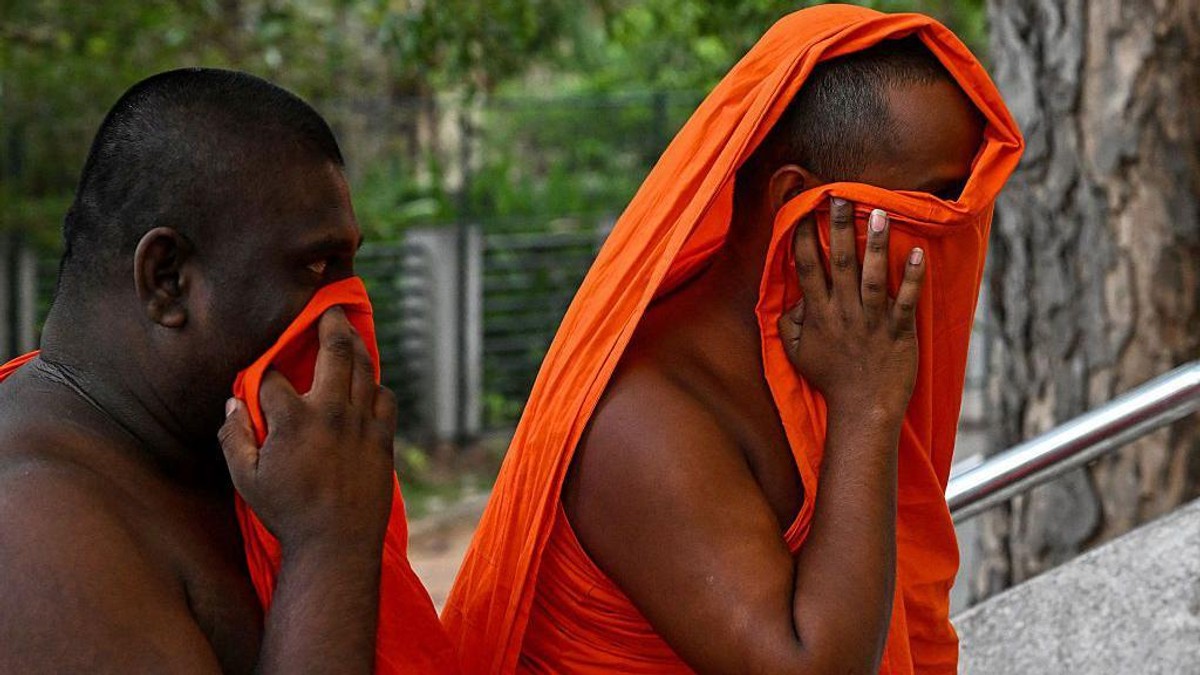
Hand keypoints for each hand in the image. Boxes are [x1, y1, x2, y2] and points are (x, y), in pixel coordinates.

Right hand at [219, 307, 396, 557]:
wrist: (337, 545)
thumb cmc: (286, 513)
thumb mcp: (245, 480)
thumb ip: (235, 437)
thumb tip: (232, 403)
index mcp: (293, 420)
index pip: (273, 376)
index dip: (263, 369)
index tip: (261, 369)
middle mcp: (331, 412)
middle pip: (334, 351)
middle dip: (330, 323)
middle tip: (331, 306)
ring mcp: (362, 424)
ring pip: (365, 369)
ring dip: (357, 346)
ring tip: (349, 333)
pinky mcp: (383, 439)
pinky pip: (385, 398)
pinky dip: (376, 385)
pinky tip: (369, 382)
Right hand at [778, 197, 924, 417]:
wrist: (864, 410)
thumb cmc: (832, 380)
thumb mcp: (797, 355)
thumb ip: (790, 325)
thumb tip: (792, 300)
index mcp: (819, 315)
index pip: (807, 269)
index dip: (802, 238)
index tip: (800, 211)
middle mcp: (844, 313)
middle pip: (839, 263)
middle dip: (837, 227)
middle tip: (838, 195)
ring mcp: (873, 321)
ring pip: (872, 276)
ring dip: (875, 243)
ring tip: (878, 211)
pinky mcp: (899, 331)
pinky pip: (906, 300)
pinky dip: (912, 277)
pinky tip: (918, 252)